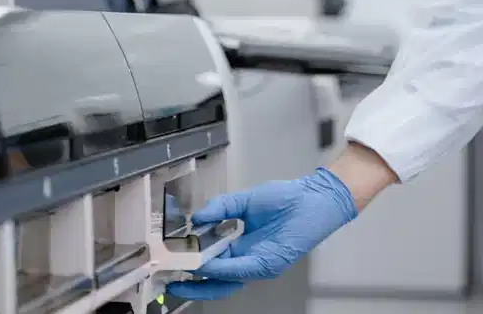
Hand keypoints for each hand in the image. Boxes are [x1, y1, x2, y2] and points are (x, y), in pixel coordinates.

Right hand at [166, 167, 357, 299]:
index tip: (171, 260)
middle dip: (193, 285)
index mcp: (240, 247)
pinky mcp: (270, 263)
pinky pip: (242, 270)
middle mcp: (248, 260)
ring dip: (204, 278)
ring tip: (183, 273)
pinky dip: (223, 269)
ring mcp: (259, 264)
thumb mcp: (244, 201)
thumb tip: (196, 218)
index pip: (211, 263)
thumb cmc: (285, 199)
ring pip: (226, 280)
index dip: (191, 264)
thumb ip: (220, 208)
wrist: (313, 197)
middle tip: (170, 283)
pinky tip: (208, 264)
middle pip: (216, 281)